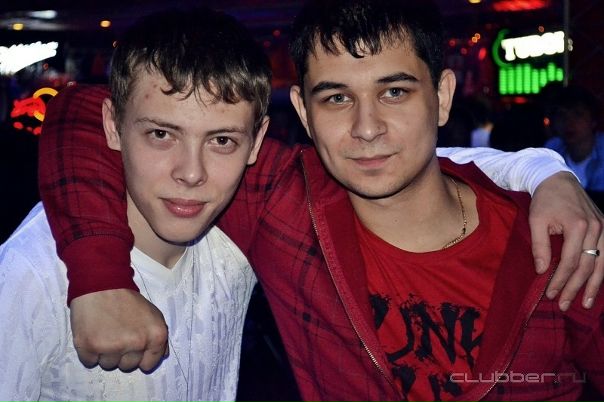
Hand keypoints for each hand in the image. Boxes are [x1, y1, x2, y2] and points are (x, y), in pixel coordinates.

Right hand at [70, 289, 168, 371]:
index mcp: (156, 336)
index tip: (133, 347)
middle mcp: (137, 343)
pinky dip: (89, 351)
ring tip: (105, 332)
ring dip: (105, 353)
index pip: (149, 364)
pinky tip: (93, 334)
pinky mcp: (90, 347)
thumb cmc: (127, 299)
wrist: (101, 284)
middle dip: (122, 354)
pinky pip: (90, 362)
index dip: (140, 356)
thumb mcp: (153, 314)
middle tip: (117, 334)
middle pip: (128, 366)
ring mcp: (113, 346)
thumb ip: (159, 337)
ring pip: (108, 365)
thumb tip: (162, 356)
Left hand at [530, 172, 603, 310]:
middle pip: (587, 266)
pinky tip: (596, 285)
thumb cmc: (545, 200)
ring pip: (602, 263)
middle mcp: (596, 228)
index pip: (570, 262)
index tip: (549, 294)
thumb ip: (539, 246)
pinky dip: (601, 272)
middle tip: (563, 305)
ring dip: (594, 286)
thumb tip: (542, 271)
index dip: (560, 280)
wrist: (558, 180)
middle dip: (575, 288)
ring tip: (586, 304)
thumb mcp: (535, 220)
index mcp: (578, 226)